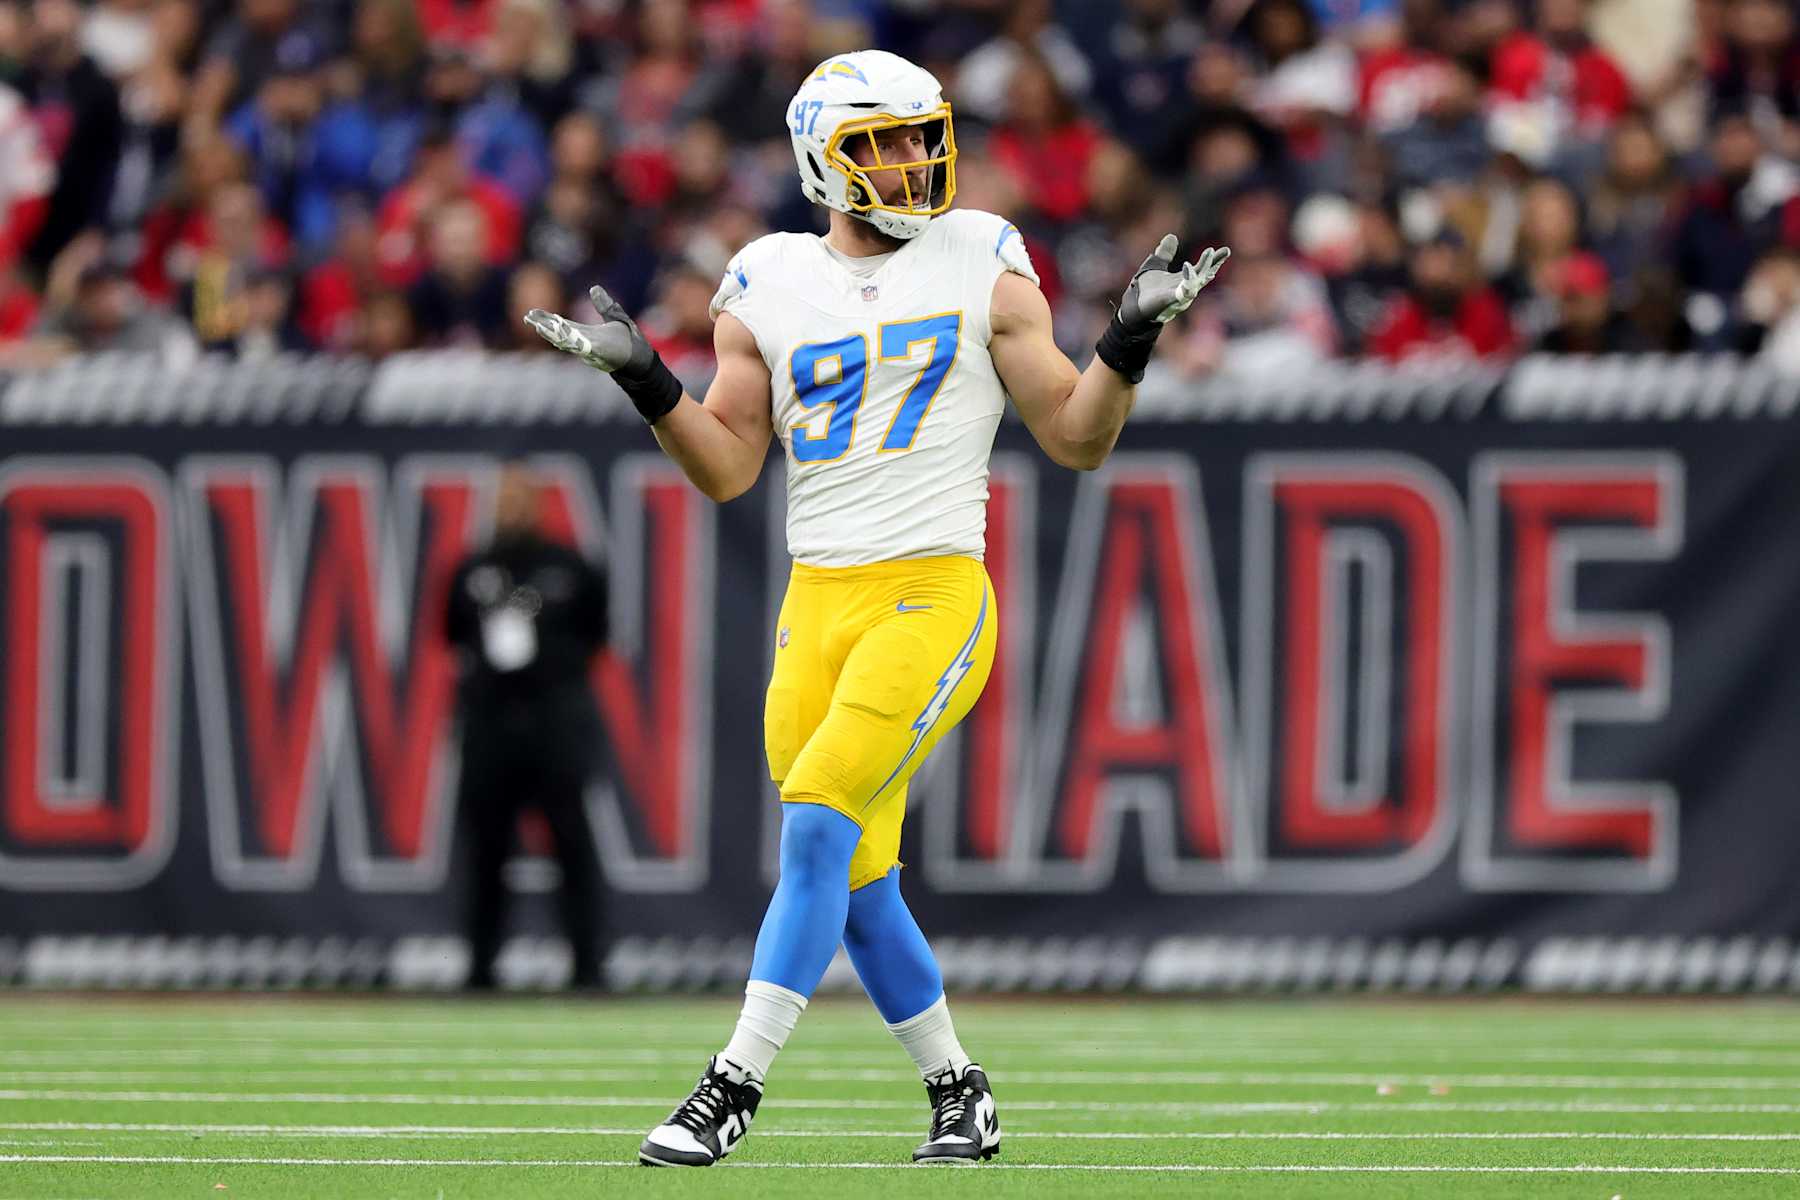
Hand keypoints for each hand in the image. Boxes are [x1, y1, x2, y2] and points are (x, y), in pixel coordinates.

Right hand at [524, 284, 654, 375]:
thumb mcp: (615, 318)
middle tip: (527, 318)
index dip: (547, 320)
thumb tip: (594, 288)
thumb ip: (604, 305)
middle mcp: (584, 341)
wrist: (642, 360)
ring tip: (538, 326)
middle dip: (544, 325)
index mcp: (585, 333)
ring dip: (553, 333)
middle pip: (559, 332)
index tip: (531, 313)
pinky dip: (571, 340)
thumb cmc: (630, 343)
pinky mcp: (600, 352)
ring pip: (567, 340)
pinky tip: (561, 335)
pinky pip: (582, 346)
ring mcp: (591, 348)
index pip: (562, 325)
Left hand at [1118, 235, 1229, 327]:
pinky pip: (1181, 293)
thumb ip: (1165, 253)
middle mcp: (1184, 289)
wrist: (1132, 307)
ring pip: (1195, 282)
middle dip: (1213, 263)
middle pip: (1203, 275)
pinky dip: (1186, 283)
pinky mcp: (1167, 302)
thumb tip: (1172, 236)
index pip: (1202, 269)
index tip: (1225, 250)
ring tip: (1209, 252)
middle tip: (1223, 250)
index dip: (1214, 261)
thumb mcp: (1155, 266)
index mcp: (1182, 280)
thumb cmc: (1145, 290)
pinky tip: (1189, 270)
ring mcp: (1177, 296)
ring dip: (1203, 268)